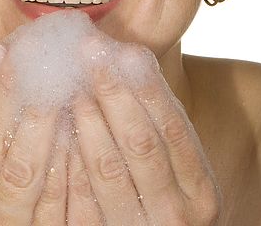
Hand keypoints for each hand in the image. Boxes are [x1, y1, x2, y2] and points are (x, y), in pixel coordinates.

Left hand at [67, 46, 221, 225]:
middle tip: (89, 54)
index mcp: (201, 190)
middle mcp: (178, 215)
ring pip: (109, 169)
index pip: (172, 127)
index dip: (145, 86)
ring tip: (72, 86)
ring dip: (87, 122)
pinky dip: (70, 161)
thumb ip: (160, 121)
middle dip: (112, 93)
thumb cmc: (165, 191)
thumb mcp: (177, 164)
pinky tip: (59, 127)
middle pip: (140, 143)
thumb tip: (129, 54)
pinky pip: (82, 200)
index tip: (121, 50)